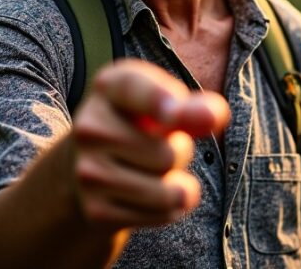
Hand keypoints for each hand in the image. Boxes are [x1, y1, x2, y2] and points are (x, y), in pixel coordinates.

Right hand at [69, 59, 228, 229]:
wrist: (88, 168)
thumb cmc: (139, 126)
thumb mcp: (164, 104)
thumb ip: (191, 107)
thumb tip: (212, 116)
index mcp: (108, 87)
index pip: (133, 88)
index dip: (158, 100)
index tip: (173, 114)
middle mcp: (90, 127)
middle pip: (168, 154)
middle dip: (180, 152)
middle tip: (157, 145)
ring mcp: (88, 171)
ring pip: (167, 191)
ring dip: (178, 185)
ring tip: (157, 171)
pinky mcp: (95, 210)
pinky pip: (162, 214)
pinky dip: (170, 208)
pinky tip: (150, 195)